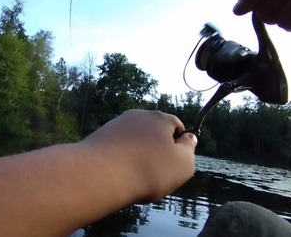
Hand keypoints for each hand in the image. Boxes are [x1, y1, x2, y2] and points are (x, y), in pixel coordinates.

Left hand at [81, 109, 196, 201]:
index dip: (180, 144)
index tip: (175, 163)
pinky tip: (119, 173)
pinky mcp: (100, 136)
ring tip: (135, 175)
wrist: (100, 174)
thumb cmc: (148, 170)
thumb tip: (190, 137)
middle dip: (157, 149)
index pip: (177, 126)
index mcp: (159, 118)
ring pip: (135, 140)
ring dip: (138, 154)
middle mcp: (137, 115)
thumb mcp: (183, 164)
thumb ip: (190, 149)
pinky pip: (118, 147)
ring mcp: (116, 125)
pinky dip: (121, 158)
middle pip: (154, 132)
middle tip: (155, 172)